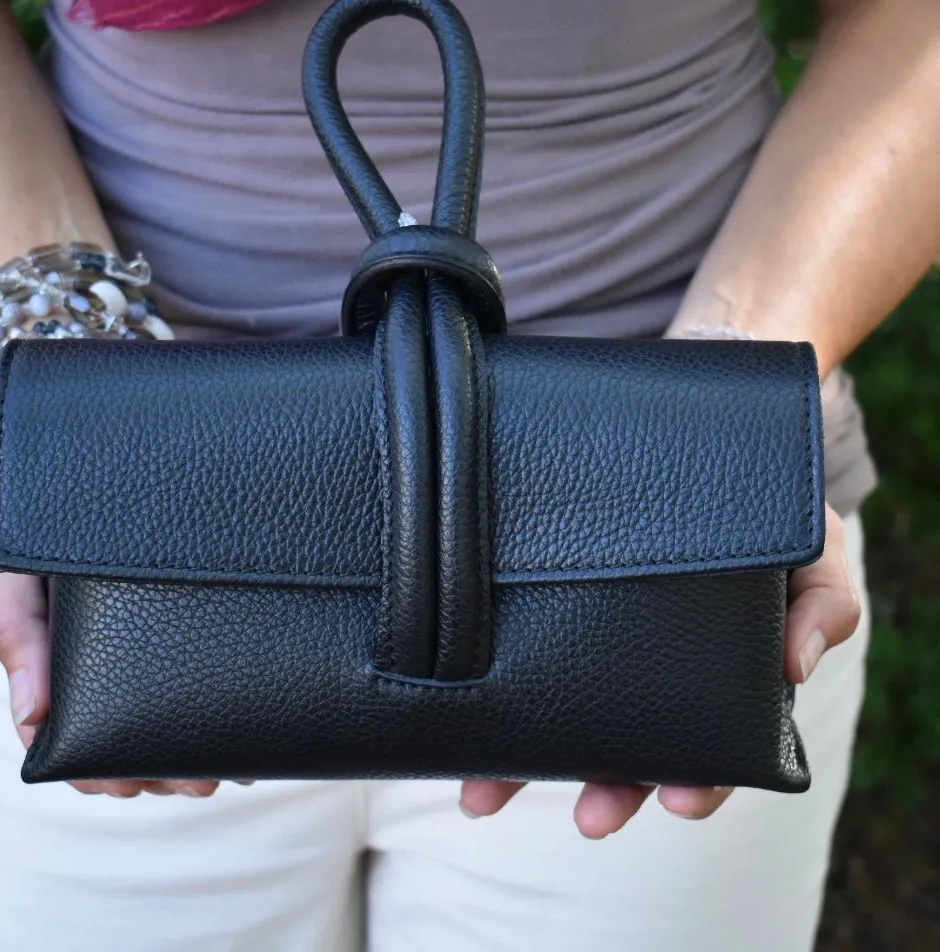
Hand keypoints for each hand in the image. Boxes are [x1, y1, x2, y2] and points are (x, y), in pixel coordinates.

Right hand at [0, 446, 221, 798]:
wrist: (72, 432)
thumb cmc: (28, 507)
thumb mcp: (10, 566)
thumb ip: (16, 630)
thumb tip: (32, 719)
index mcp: (63, 647)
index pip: (75, 730)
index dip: (103, 767)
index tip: (136, 787)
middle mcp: (112, 637)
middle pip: (135, 718)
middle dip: (166, 760)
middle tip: (205, 781)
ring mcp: (153, 614)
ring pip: (174, 690)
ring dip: (200, 728)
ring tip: (236, 755)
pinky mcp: (191, 584)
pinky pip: (207, 637)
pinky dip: (224, 674)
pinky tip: (251, 693)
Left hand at [459, 503, 860, 835]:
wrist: (697, 464)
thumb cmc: (760, 517)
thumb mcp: (810, 551)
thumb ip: (824, 602)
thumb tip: (797, 663)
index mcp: (714, 672)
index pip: (713, 743)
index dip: (701, 779)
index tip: (683, 801)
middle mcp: (650, 670)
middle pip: (632, 747)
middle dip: (613, 788)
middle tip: (594, 818)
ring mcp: (592, 643)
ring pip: (562, 716)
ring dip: (525, 765)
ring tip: (486, 796)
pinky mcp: (543, 608)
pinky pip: (513, 659)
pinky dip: (486, 698)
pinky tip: (456, 726)